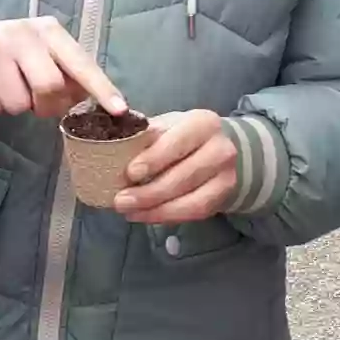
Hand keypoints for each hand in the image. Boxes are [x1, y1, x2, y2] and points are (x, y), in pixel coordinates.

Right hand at [0, 14, 124, 119]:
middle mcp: (22, 33)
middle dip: (45, 106)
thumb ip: (64, 72)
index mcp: (47, 30)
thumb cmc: (5, 52)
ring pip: (18, 103)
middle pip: (50, 88)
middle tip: (35, 102)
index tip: (119, 109)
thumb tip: (87, 99)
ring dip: (13, 106)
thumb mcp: (38, 52)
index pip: (80, 62)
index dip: (101, 88)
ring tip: (2, 86)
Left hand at [115, 109, 236, 223]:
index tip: (130, 173)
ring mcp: (226, 175)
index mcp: (203, 123)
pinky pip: (194, 212)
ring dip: (156, 209)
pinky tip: (145, 216)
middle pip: (184, 175)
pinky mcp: (223, 197)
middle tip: (120, 201)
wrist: (219, 149)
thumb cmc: (182, 136)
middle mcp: (221, 148)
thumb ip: (145, 136)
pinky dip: (167, 216)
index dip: (154, 159)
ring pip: (190, 199)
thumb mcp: (166, 126)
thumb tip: (113, 147)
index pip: (178, 142)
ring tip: (129, 211)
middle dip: (149, 192)